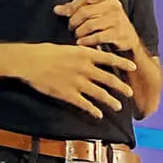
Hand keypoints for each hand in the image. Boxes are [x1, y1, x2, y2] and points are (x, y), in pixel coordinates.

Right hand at [17, 42, 134, 117]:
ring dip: (110, 101)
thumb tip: (91, 55)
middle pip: (109, 78)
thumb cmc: (45, 52)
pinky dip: (93, 110)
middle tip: (130, 93)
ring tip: (118, 106)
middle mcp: (84, 68)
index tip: (133, 67)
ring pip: (100, 93)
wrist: (29, 62)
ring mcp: (77, 82)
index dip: (123, 63)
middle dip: (121, 87)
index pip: (109, 58)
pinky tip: (98, 114)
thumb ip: (81, 53)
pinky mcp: (68, 94)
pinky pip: (84, 104)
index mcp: (84, 54)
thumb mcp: (67, 47)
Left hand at [54, 0, 138, 53]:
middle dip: (74, 21)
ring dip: (79, 32)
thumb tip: (58, 9)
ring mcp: (117, 20)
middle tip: (72, 27)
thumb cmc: (111, 23)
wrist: (128, 39)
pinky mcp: (118, 33)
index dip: (72, 6)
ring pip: (89, 25)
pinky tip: (82, 42)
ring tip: (78, 35)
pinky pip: (96, 37)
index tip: (65, 13)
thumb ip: (78, 8)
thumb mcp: (97, 10)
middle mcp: (114, 5)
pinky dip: (86, 41)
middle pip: (85, 11)